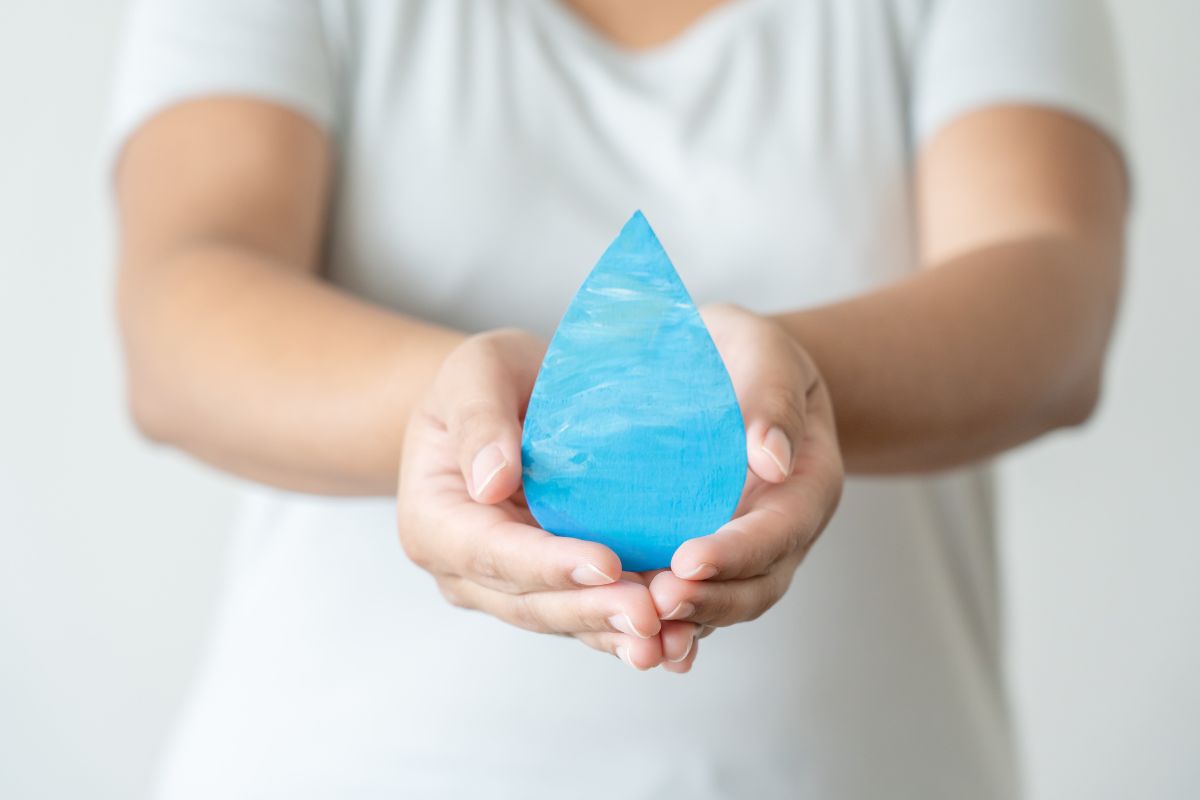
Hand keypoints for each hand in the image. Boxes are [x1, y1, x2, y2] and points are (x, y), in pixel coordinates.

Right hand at [397, 330, 679, 669]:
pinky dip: (626, 629)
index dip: (550, 564)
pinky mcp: (548, 588)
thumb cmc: (485, 379)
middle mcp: (463, 569)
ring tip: (671, 640)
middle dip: (592, 611)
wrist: (502, 398)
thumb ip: (479, 422)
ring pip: (562, 620)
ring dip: (616, 633)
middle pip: (530, 602)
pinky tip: (675, 639)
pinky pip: (586, 615)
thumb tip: (492, 482)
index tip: (608, 564)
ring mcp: (504, 586)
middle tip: (653, 616)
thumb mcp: (474, 372)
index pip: (492, 553)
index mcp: (434, 521)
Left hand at [640, 304, 843, 651]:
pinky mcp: (707, 556)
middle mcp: (783, 529)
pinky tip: (632, 640)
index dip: (738, 552)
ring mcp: (747, 550)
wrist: (730, 367)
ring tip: (639, 630)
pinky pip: (695, 597)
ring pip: (725, 603)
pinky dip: (669, 623)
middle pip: (758, 584)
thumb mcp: (765, 351)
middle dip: (710, 601)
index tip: (689, 560)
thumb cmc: (747, 352)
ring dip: (687, 623)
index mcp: (808, 483)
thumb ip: (773, 396)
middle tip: (655, 603)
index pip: (781, 529)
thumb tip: (773, 459)